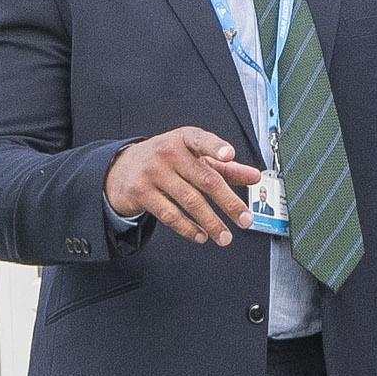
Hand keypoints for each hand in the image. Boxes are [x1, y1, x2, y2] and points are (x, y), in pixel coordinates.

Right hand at [107, 126, 259, 242]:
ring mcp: (153, 172)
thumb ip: (225, 167)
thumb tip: (254, 176)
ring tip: (224, 236)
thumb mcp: (194, 157)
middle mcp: (169, 152)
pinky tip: (201, 236)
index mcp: (184, 139)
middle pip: (205, 179)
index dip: (216, 147)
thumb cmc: (166, 160)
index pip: (202, 140)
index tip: (229, 155)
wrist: (122, 168)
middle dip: (228, 202)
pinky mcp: (142, 193)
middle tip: (245, 219)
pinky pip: (170, 215)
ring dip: (211, 223)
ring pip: (189, 201)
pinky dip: (188, 229)